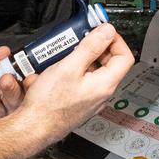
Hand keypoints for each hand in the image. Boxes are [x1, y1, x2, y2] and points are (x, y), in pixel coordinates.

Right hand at [19, 23, 134, 142]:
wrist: (34, 127)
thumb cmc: (48, 104)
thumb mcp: (69, 67)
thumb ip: (90, 47)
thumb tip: (107, 32)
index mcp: (104, 84)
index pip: (124, 57)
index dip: (115, 40)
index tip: (102, 31)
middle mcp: (101, 94)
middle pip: (111, 63)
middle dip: (98, 46)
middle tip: (84, 37)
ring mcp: (91, 99)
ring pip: (96, 72)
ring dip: (85, 57)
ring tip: (70, 50)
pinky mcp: (80, 102)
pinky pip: (85, 81)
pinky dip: (77, 70)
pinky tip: (62, 67)